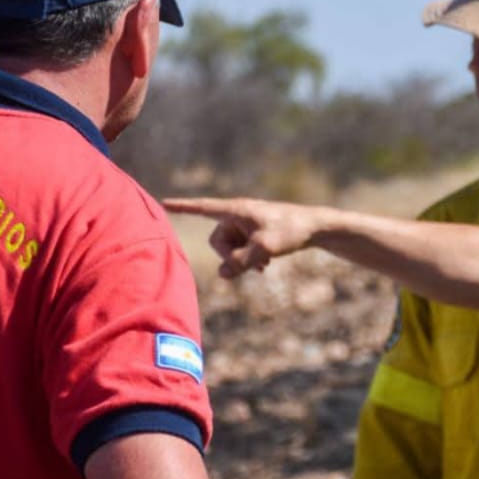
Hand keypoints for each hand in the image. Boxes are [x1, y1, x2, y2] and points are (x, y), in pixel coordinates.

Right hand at [163, 196, 320, 278]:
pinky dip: (249, 259)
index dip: (183, 208)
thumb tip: (221, 275)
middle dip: (230, 256)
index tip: (164, 203)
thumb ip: (239, 263)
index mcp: (235, 210)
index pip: (202, 208)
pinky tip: (265, 266)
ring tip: (263, 266)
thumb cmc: (290, 232)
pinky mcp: (254, 233)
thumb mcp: (264, 250)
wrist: (314, 227)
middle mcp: (237, 215)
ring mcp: (245, 225)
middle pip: (216, 241)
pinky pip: (240, 250)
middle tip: (253, 264)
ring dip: (242, 261)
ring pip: (229, 249)